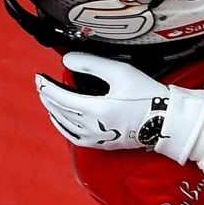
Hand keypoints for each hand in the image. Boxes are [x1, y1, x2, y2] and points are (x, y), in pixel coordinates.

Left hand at [34, 52, 203, 163]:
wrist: (164, 121)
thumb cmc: (147, 96)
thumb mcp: (120, 72)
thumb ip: (91, 64)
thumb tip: (67, 60)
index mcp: (96, 109)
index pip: (59, 97)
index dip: (46, 85)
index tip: (39, 76)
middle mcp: (91, 126)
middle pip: (58, 109)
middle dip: (46, 95)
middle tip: (41, 83)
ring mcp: (95, 138)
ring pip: (62, 123)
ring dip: (52, 109)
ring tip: (47, 97)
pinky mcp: (100, 144)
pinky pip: (71, 136)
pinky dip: (61, 125)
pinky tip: (59, 118)